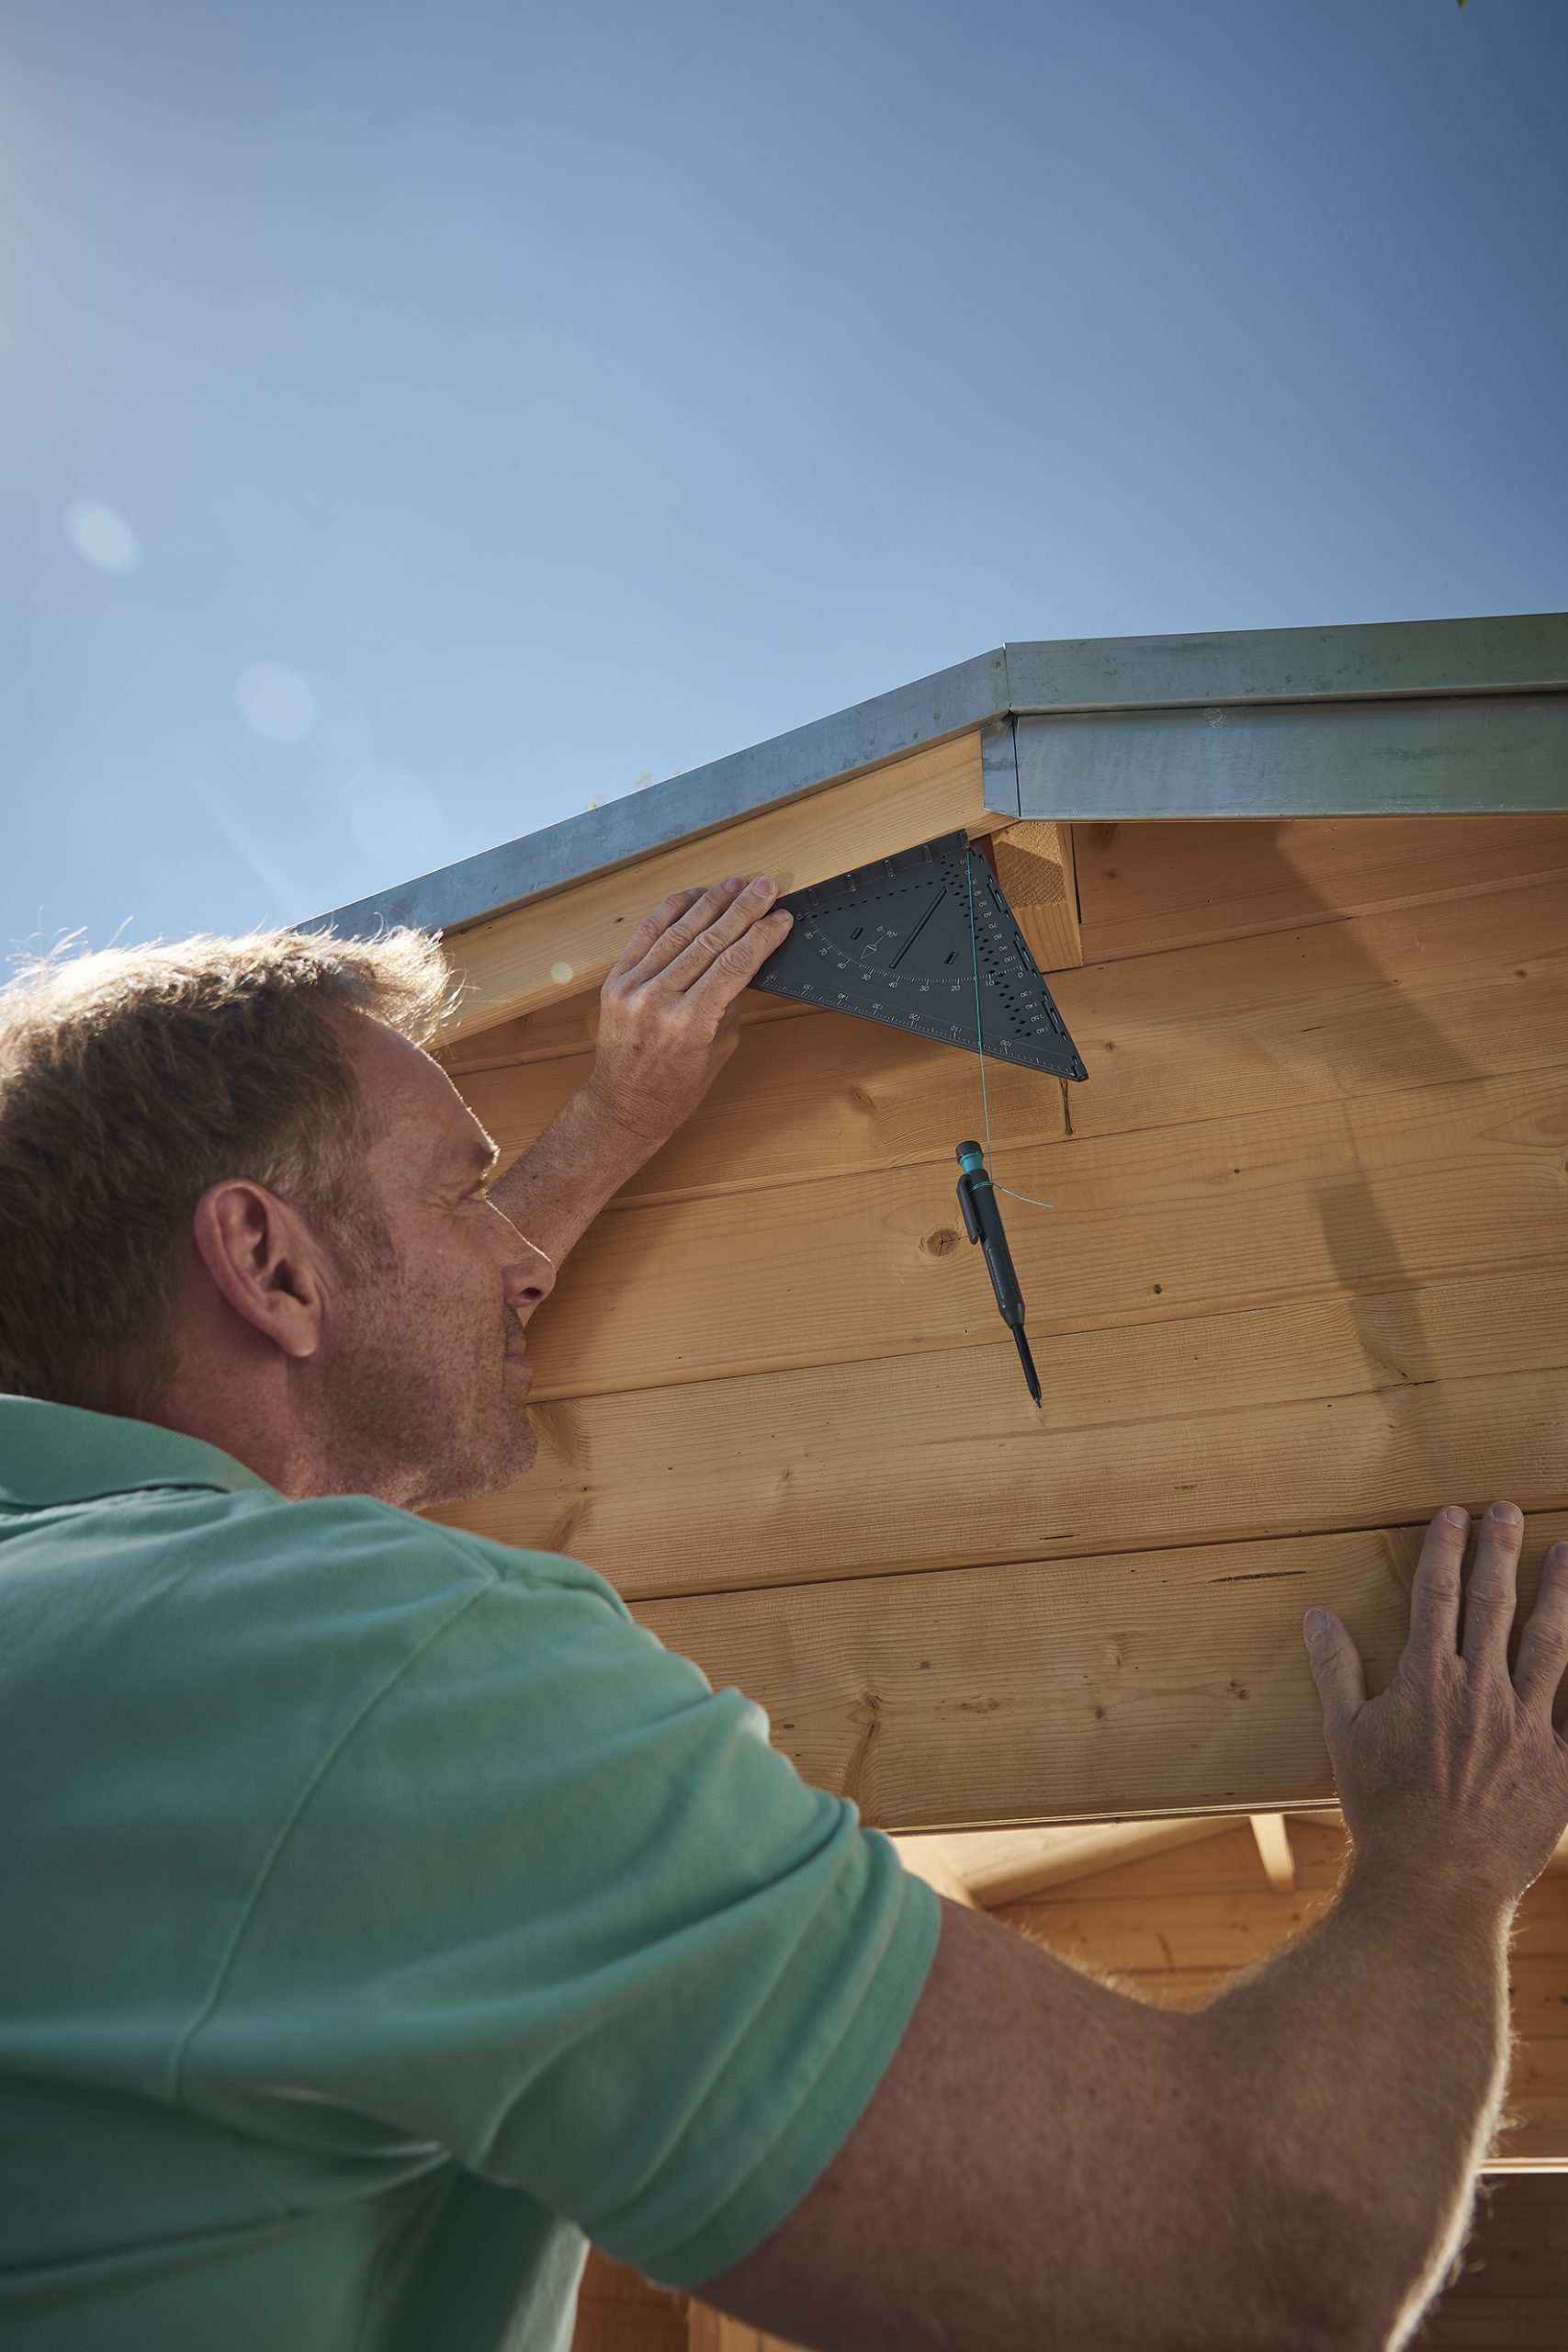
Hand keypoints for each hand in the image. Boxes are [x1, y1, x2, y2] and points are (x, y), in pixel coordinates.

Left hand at [586, 874, 793, 1141]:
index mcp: (690, 1023)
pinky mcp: (616, 980)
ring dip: (711, 903)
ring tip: (735, 884)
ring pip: (679, 932)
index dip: (761, 937)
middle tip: (764, 886)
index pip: (734, 965)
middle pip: (710, 941)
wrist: (624, 1104)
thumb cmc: (676, 1087)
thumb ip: (729, 1002)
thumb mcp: (718, 1049)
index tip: (780, 918)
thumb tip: (745, 959)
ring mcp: (633, 987)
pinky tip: (695, 896)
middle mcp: (659, 1000)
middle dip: (742, 910)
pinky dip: (672, 911)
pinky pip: (647, 935)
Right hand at [1305, 1504, 1567, 1909]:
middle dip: (1500, 1550)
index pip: (1438, 1595)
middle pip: (1494, 1603)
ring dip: (1560, 1592)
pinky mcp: (1561, 1765)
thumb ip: (1336, 1670)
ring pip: (1550, 1642)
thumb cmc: (1383, 1811)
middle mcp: (1481, 1692)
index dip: (1446, 1549)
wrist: (1435, 1882)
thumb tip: (1317, 1616)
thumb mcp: (1345, 1736)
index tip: (1454, 1515)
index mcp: (1428, 1680)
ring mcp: (1528, 1726)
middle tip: (1506, 1510)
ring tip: (1566, 1552)